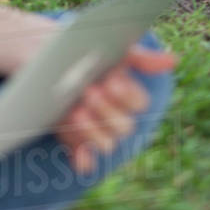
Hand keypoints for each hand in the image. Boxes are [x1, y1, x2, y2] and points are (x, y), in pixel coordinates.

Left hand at [54, 44, 177, 173]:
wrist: (35, 53)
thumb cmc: (75, 49)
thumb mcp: (106, 48)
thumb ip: (138, 57)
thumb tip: (173, 60)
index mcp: (124, 92)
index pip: (139, 104)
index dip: (127, 95)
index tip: (110, 80)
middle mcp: (112, 113)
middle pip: (124, 126)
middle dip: (107, 110)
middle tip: (88, 92)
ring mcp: (93, 129)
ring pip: (107, 143)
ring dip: (94, 130)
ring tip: (75, 110)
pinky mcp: (71, 138)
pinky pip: (85, 160)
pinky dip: (84, 160)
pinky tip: (81, 156)